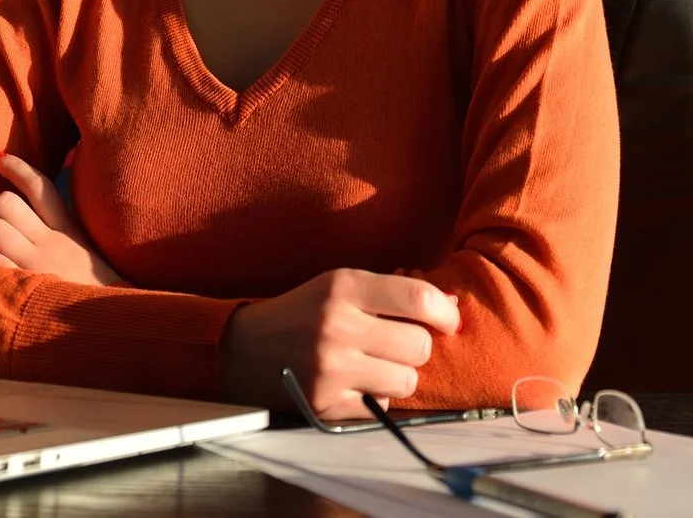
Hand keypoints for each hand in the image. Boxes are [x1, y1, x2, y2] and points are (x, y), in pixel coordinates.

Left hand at [0, 154, 125, 286]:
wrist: (116, 326)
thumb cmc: (94, 291)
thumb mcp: (85, 252)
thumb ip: (61, 230)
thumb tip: (26, 208)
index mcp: (69, 230)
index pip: (40, 186)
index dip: (15, 167)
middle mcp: (54, 242)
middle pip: (5, 203)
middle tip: (0, 234)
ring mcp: (39, 264)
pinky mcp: (26, 287)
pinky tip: (3, 284)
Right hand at [219, 269, 460, 418]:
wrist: (242, 348)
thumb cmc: (302, 312)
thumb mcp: (339, 286)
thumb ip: (391, 293)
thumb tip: (450, 306)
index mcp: (342, 287)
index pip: (417, 297)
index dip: (444, 312)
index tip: (448, 321)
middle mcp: (337, 327)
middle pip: (418, 346)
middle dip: (416, 347)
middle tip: (398, 345)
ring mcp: (330, 370)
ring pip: (405, 382)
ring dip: (399, 376)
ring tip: (376, 366)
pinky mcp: (325, 405)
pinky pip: (380, 408)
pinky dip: (375, 398)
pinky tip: (354, 384)